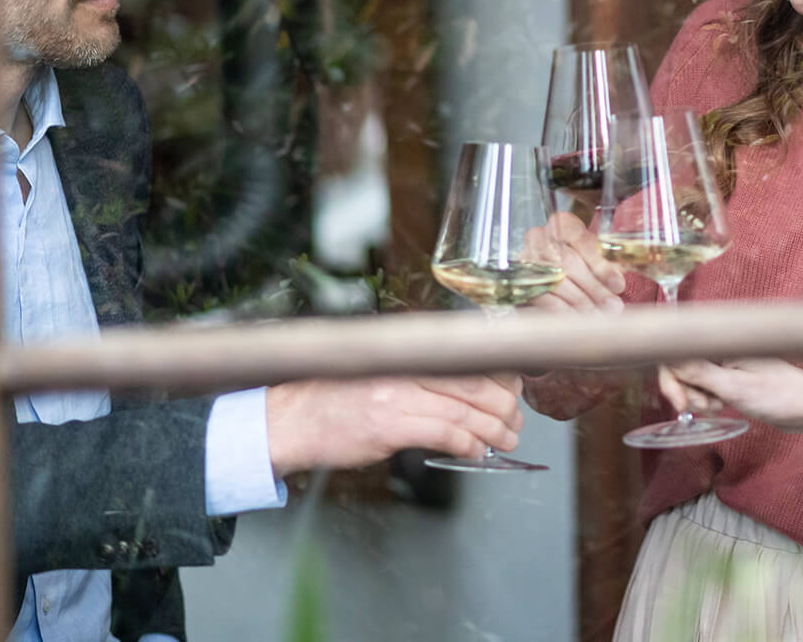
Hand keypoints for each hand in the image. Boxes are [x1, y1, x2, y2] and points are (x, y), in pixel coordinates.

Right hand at [264, 375, 523, 476]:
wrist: (287, 421)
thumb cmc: (332, 400)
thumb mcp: (379, 372)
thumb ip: (419, 376)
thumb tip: (466, 389)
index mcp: (403, 350)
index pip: (468, 356)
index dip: (501, 374)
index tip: (515, 388)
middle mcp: (403, 365)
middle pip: (476, 382)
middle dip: (505, 405)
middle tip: (515, 421)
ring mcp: (397, 393)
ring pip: (467, 409)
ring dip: (494, 429)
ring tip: (506, 439)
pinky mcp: (390, 424)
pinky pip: (446, 432)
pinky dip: (468, 443)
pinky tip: (477, 451)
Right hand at [524, 211, 626, 312]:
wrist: (542, 265)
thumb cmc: (574, 257)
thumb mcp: (590, 254)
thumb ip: (605, 262)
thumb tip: (619, 279)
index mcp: (563, 223)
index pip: (582, 240)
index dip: (601, 265)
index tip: (618, 285)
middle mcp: (541, 236)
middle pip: (569, 262)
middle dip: (594, 287)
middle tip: (613, 306)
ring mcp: (527, 258)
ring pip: (556, 280)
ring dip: (580, 301)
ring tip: (599, 315)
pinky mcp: (520, 279)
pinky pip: (543, 296)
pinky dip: (563, 310)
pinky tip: (578, 319)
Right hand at [659, 359, 802, 435]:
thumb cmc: (781, 394)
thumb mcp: (735, 387)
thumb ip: (699, 373)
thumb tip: (667, 356)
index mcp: (723, 341)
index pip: (677, 350)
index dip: (671, 376)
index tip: (679, 402)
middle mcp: (721, 347)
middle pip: (681, 365)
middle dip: (685, 390)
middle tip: (702, 408)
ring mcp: (726, 362)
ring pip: (692, 379)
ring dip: (697, 397)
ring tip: (719, 407)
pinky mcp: (731, 377)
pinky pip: (706, 386)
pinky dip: (707, 399)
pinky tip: (721, 406)